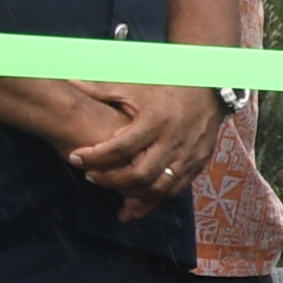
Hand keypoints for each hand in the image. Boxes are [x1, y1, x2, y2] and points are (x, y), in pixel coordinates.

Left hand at [69, 81, 219, 201]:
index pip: (121, 148)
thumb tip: (71, 81)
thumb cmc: (169, 85)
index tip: (76, 157)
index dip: (95, 157)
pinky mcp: (198, 162)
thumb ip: (102, 88)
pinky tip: (136, 201)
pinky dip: (155, 199)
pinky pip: (176, 189)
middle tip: (91, 176)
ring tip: (111, 189)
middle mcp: (174, 141)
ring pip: (159, 187)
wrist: (211, 87)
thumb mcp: (135, 84)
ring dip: (132, 195)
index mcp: (156, 120)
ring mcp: (189, 154)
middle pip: (139, 174)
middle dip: (110, 180)